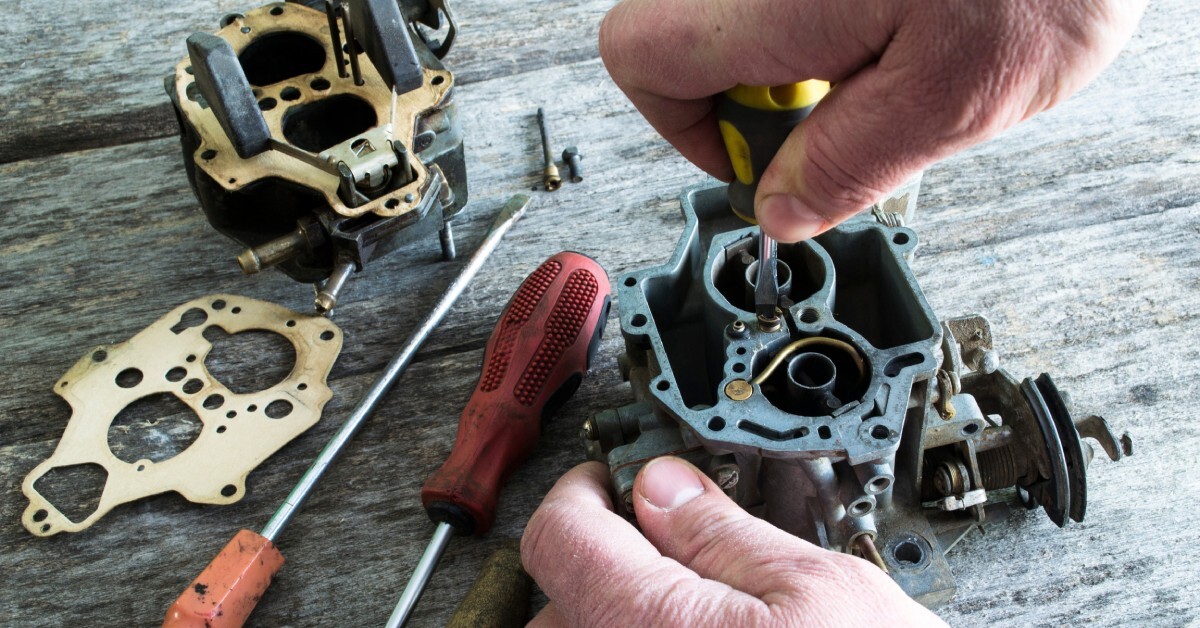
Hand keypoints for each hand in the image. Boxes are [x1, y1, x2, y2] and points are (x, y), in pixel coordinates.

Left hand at [520, 457, 944, 625]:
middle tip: (674, 545)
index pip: (560, 535)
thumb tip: (663, 488)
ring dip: (620, 616)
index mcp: (651, 626)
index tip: (618, 481)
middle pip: (562, 602)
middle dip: (608, 560)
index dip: (589, 491)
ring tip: (701, 609)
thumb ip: (728, 535)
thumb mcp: (827, 591)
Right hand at [599, 0, 1145, 241]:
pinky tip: (906, 22)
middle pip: (684, 31)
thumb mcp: (950, 96)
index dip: (685, 130)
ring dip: (800, 52)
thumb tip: (784, 210)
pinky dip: (835, 18)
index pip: (639, 58)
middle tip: (843, 109)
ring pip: (742, 11)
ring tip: (891, 58)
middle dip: (755, 92)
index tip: (762, 158)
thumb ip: (847, 165)